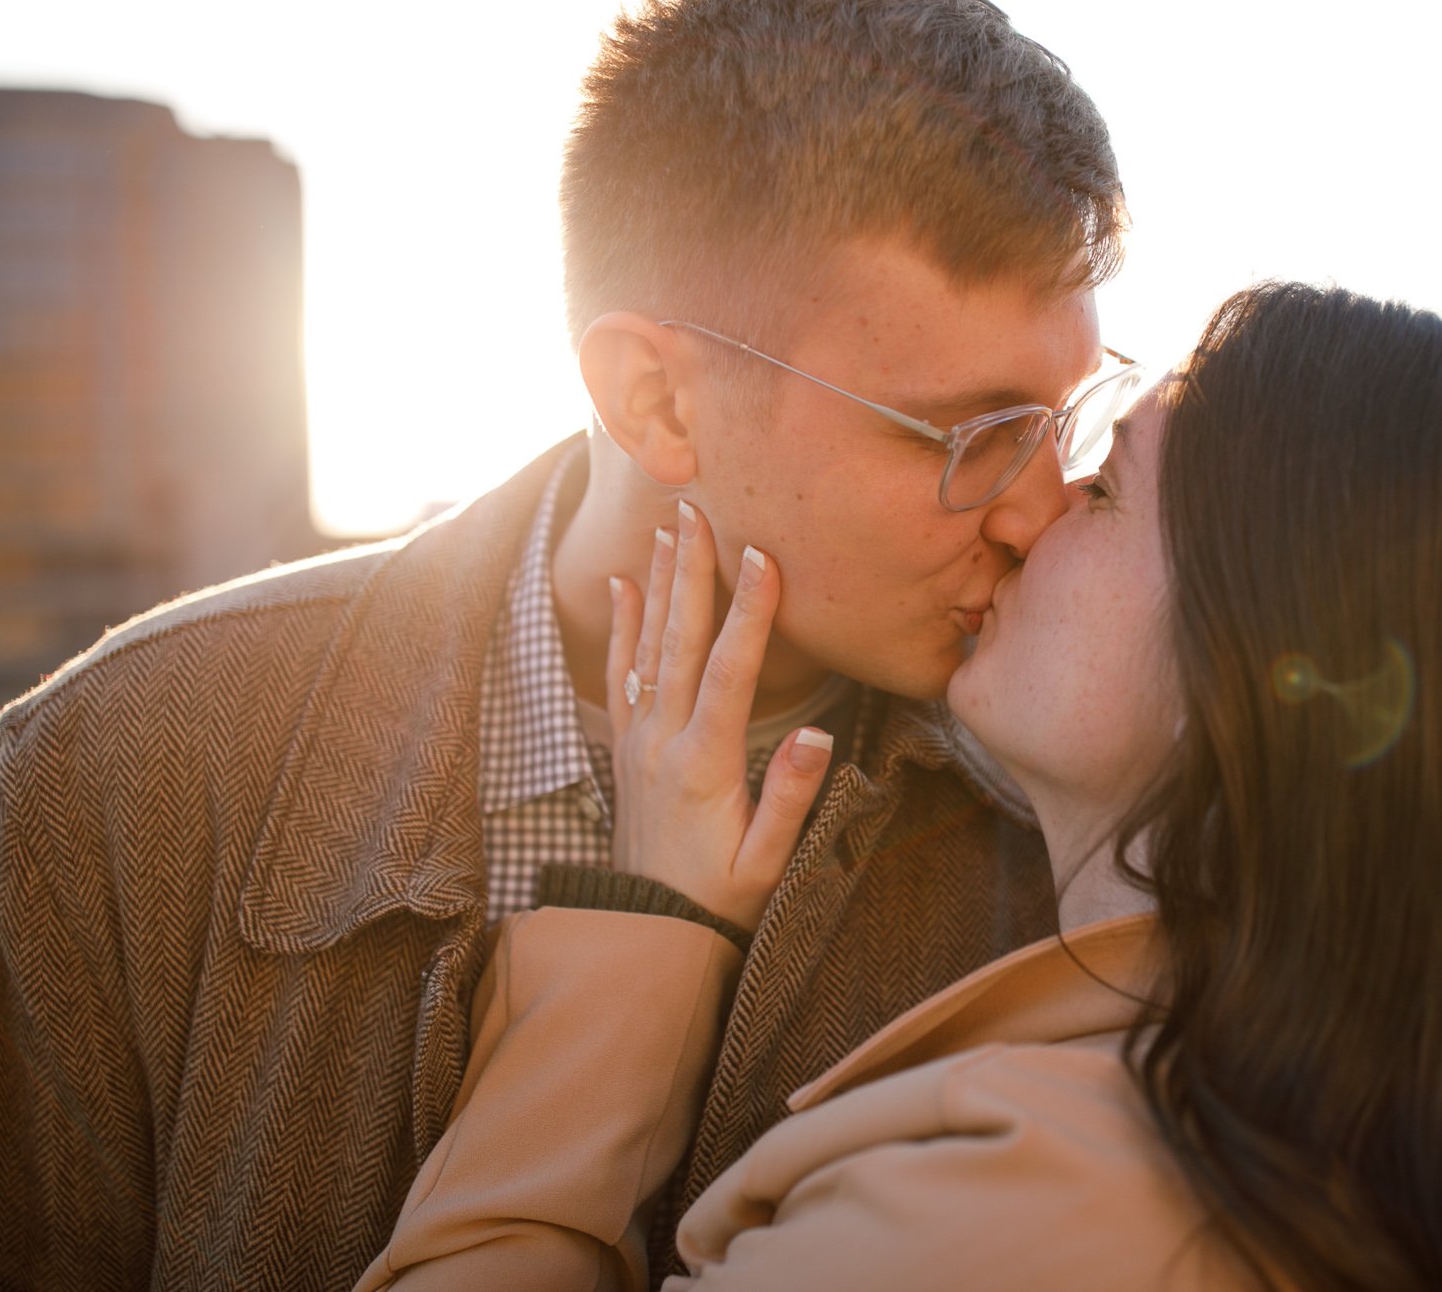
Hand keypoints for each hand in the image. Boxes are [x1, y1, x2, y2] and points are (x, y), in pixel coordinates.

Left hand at [604, 502, 831, 932]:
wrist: (650, 930)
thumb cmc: (720, 898)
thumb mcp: (767, 862)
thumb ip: (790, 797)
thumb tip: (819, 735)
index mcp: (707, 762)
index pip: (730, 672)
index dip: (749, 612)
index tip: (762, 555)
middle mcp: (665, 739)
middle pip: (680, 640)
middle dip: (692, 572)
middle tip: (696, 511)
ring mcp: (641, 739)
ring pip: (649, 646)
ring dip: (661, 583)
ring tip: (668, 526)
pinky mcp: (628, 747)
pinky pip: (622, 674)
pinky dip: (623, 626)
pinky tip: (625, 584)